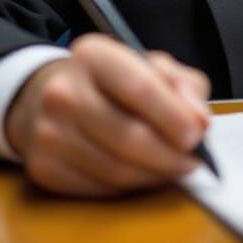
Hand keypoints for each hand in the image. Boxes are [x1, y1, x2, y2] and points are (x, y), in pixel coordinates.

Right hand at [5, 33, 211, 196]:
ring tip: (174, 169)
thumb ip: (182, 85)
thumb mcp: (149, 65)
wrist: (47, 97)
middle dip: (168, 155)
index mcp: (93, 55)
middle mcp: (63, 91)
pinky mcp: (42, 167)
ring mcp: (48, 132)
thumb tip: (200, 121)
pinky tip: (144, 176)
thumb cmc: (113, 81)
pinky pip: (97, 188)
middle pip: (126, 136)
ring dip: (153, 175)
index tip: (197, 134)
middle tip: (192, 161)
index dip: (172, 116)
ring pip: (114, 169)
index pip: (139, 88)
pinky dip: (129, 187)